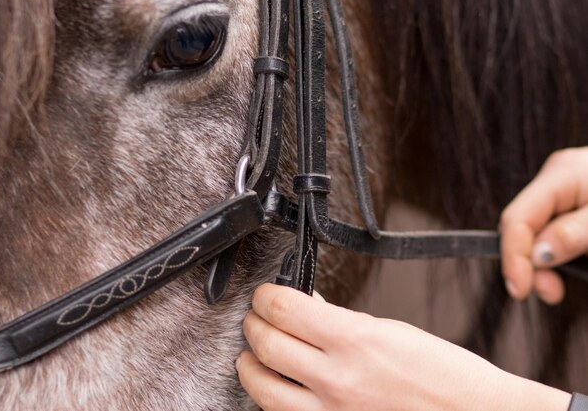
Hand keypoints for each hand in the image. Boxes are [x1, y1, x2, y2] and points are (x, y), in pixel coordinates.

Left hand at [236, 284, 569, 410]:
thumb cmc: (445, 377)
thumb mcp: (391, 331)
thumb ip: (341, 320)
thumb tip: (306, 308)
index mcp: (356, 340)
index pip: (284, 308)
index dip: (266, 296)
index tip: (266, 295)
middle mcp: (339, 379)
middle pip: (266, 344)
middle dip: (253, 324)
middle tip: (256, 318)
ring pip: (262, 388)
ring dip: (250, 365)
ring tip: (254, 355)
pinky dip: (271, 399)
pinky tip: (277, 388)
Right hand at [501, 147, 587, 303]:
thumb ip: (575, 233)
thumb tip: (538, 255)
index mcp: (562, 174)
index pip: (518, 218)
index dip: (513, 256)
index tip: (521, 291)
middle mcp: (558, 182)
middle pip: (524, 227)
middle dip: (530, 264)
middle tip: (551, 295)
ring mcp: (568, 193)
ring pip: (539, 235)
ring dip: (545, 265)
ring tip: (559, 288)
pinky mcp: (580, 208)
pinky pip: (558, 235)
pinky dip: (561, 257)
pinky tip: (572, 268)